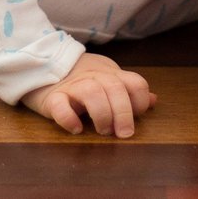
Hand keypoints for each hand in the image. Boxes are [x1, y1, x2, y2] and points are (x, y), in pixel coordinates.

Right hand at [20, 53, 156, 137]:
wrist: (44, 64)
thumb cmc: (82, 77)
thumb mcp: (109, 79)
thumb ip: (129, 90)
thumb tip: (153, 101)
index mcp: (110, 74)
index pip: (134, 82)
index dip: (140, 100)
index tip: (138, 116)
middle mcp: (94, 77)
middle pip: (115, 88)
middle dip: (123, 113)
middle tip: (124, 134)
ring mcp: (73, 86)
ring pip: (91, 93)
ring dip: (102, 114)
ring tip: (103, 131)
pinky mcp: (52, 97)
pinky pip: (60, 106)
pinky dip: (69, 118)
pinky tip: (76, 129)